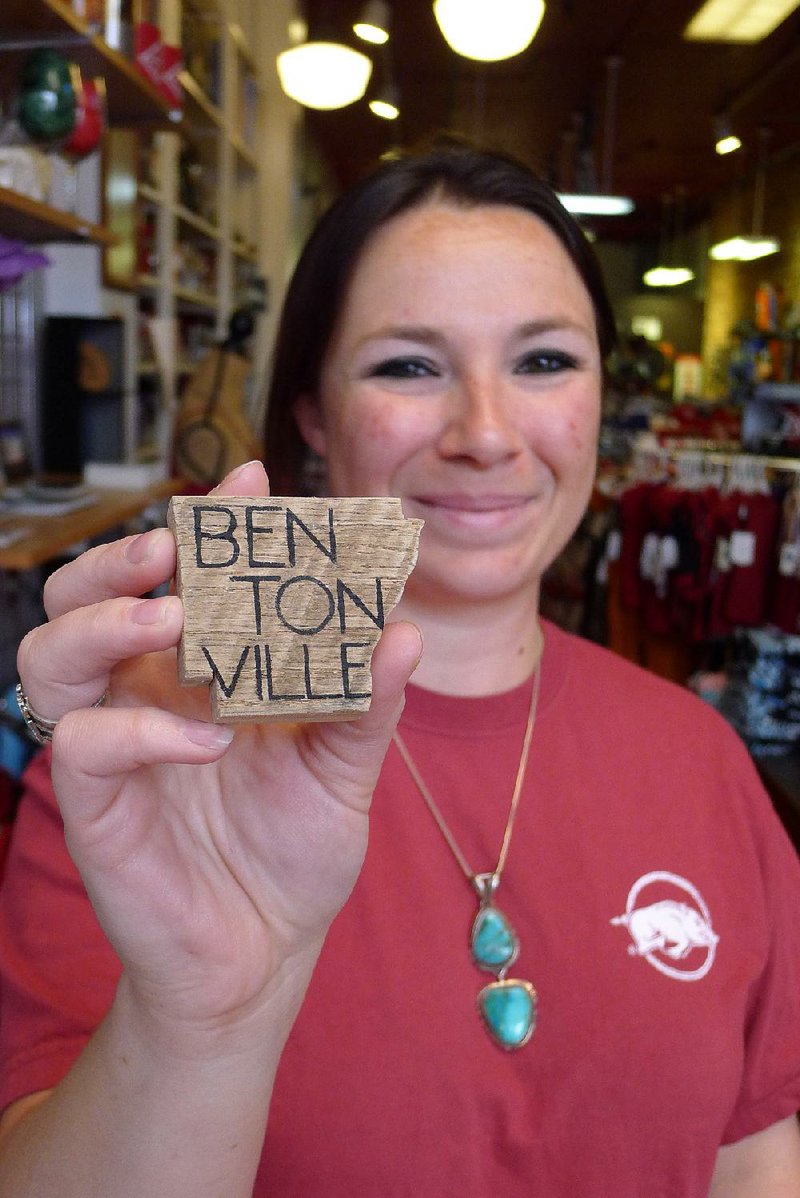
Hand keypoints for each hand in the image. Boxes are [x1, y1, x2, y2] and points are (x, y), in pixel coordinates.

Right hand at [16, 462, 421, 1045]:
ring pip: (50, 653)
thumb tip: (404, 629)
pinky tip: (208, 742)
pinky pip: (81, 745)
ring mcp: (110, 745)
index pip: (182, 577)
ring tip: (169, 620)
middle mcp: (142, 693)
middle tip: (175, 546)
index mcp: (196, 669)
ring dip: (103, 621)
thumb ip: (368, 702)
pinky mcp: (94, 805)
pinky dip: (140, 731)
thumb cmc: (294, 851)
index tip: (249, 477)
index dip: (209, 521)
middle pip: (85, 594)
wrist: (266, 950)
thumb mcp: (345, 768)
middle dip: (121, 555)